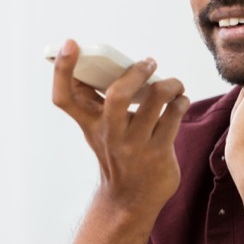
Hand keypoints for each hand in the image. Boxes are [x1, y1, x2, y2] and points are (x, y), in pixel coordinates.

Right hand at [51, 39, 189, 212]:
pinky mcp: (158, 152)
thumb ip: (94, 101)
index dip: (62, 69)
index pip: (64, 97)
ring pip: (156, 99)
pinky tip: (180, 102)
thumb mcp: (98, 130)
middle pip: (116, 96)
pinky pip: (174, 115)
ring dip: (170, 84)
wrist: (130, 199)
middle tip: (149, 63)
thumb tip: (96, 63)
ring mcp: (134, 145)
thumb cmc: (116, 154)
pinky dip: (181, 101)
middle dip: (136, 72)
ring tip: (173, 84)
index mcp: (89, 123)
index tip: (70, 44)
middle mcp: (110, 134)